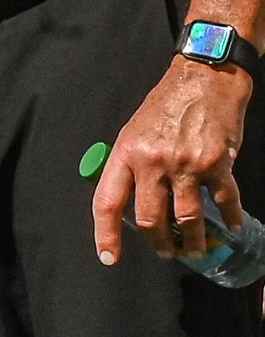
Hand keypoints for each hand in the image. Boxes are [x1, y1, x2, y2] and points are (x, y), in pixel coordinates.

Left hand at [94, 58, 251, 264]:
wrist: (203, 79)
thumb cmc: (166, 106)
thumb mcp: (133, 131)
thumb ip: (131, 164)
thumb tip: (129, 200)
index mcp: (126, 154)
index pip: (107, 202)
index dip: (106, 234)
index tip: (109, 257)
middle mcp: (152, 162)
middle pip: (150, 218)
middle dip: (159, 243)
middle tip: (167, 251)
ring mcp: (185, 164)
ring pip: (187, 217)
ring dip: (193, 240)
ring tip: (195, 249)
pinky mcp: (217, 163)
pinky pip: (224, 201)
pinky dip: (229, 219)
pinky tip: (231, 227)